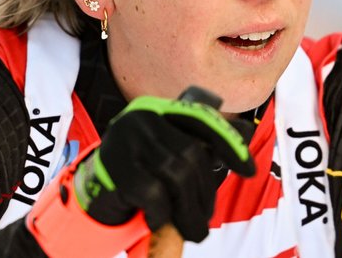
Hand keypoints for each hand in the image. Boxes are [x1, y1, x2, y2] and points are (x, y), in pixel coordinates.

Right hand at [74, 93, 254, 242]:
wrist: (92, 194)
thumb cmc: (141, 176)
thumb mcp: (171, 158)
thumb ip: (201, 149)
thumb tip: (247, 139)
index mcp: (161, 110)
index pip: (202, 120)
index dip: (229, 143)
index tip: (249, 170)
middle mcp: (143, 115)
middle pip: (192, 153)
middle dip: (205, 193)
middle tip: (204, 221)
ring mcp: (125, 137)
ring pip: (176, 173)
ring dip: (189, 210)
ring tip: (192, 230)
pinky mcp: (113, 163)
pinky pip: (152, 191)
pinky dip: (161, 212)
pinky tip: (157, 220)